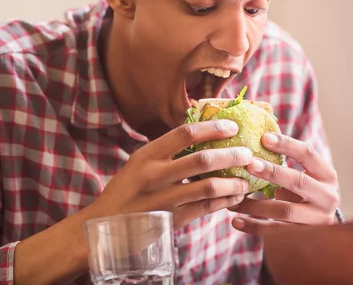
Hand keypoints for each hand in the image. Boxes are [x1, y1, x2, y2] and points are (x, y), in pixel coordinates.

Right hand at [87, 119, 252, 229]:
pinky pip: (204, 209)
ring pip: (207, 187)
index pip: (184, 133)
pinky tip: (234, 198)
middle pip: (201, 160)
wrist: (104, 226)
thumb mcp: (139, 163)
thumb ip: (166, 151)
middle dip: (230, 155)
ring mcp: (163, 199)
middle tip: (248, 153)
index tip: (233, 126)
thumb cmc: (127, 189)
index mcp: (147, 155)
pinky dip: (223, 202)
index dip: (212, 128)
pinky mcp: (171, 220)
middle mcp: (154, 175)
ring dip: (232, 183)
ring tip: (246, 180)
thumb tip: (204, 135)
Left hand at [228, 133, 339, 234]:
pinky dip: (254, 226)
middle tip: (249, 164)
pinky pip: (275, 232)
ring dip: (254, 204)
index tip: (264, 137)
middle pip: (298, 182)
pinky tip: (235, 221)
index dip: (287, 145)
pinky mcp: (304, 236)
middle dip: (272, 172)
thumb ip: (288, 160)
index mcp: (327, 175)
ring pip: (283, 210)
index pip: (308, 154)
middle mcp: (327, 196)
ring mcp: (317, 219)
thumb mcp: (307, 174)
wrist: (323, 226)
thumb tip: (256, 134)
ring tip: (232, 198)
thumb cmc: (307, 191)